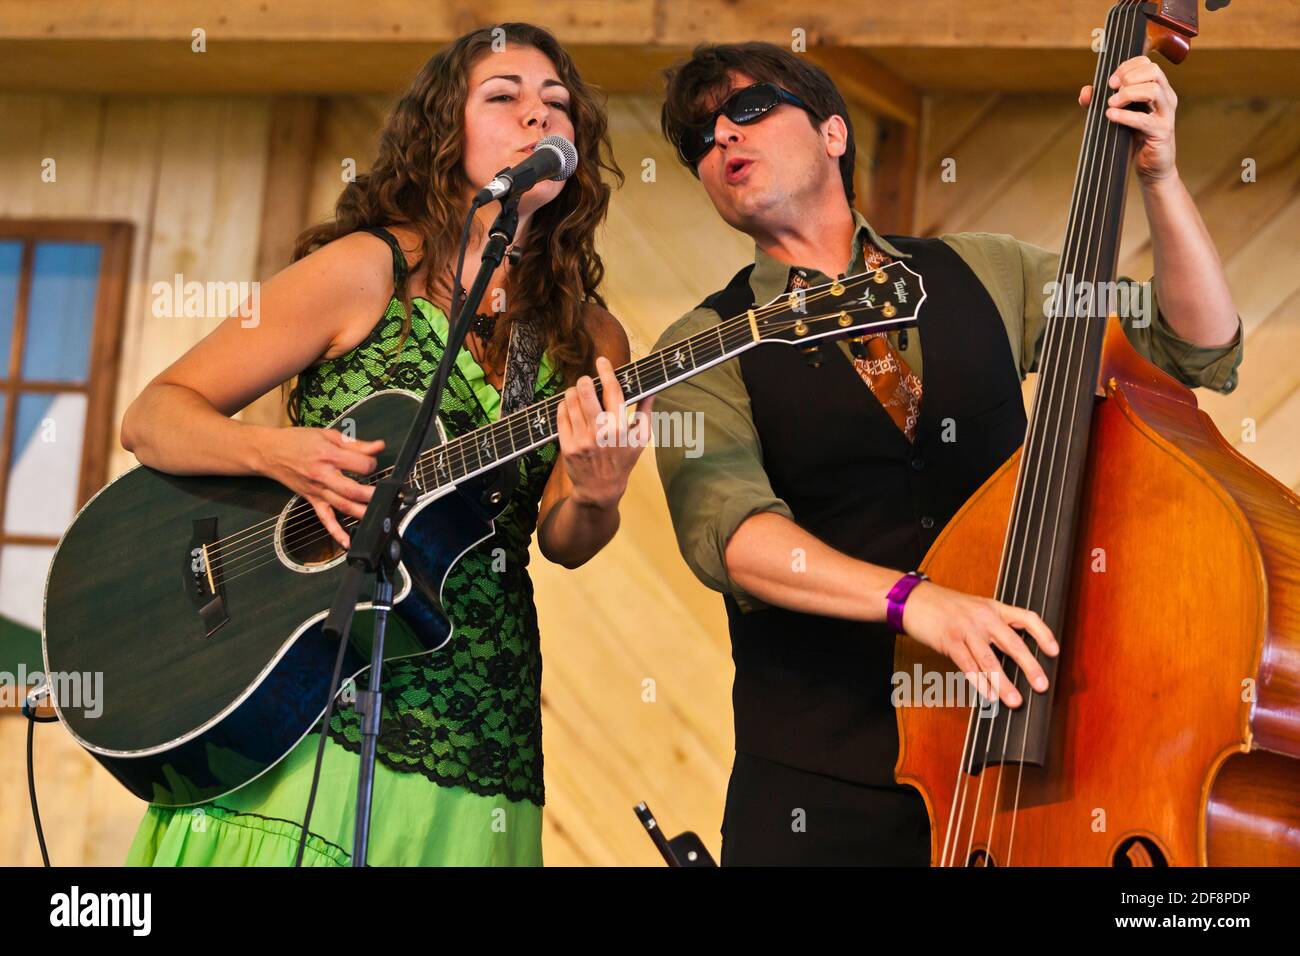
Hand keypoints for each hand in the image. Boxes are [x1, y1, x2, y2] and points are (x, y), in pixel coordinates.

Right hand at [256, 426, 384, 547]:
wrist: (270, 452)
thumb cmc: (298, 441)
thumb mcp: (328, 435)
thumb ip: (356, 444)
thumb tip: (379, 446)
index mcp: (329, 456)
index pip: (360, 465)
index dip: (372, 464)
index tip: (373, 463)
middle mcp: (323, 476)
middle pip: (352, 490)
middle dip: (372, 494)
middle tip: (386, 495)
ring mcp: (318, 491)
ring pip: (342, 506)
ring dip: (362, 513)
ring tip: (378, 516)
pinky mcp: (312, 500)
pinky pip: (325, 519)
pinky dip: (336, 532)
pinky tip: (347, 542)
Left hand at [556, 355, 654, 511]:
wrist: (600, 489)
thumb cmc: (622, 462)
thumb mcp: (640, 440)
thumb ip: (646, 412)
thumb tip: (652, 390)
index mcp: (620, 428)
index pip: (612, 391)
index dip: (607, 372)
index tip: (602, 361)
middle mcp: (600, 433)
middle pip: (586, 392)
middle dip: (585, 381)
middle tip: (586, 381)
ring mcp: (581, 439)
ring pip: (571, 401)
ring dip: (573, 392)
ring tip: (578, 394)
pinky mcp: (567, 446)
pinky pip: (561, 415)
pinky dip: (564, 406)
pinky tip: (570, 407)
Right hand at [898, 580, 1058, 708]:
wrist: (914, 599)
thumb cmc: (943, 606)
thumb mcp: (973, 607)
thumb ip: (992, 623)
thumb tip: (1011, 650)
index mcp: (993, 608)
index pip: (1026, 618)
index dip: (1043, 635)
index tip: (1054, 652)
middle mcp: (983, 617)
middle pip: (1013, 642)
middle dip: (1030, 666)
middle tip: (1042, 685)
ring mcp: (966, 629)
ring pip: (990, 660)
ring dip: (1004, 683)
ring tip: (1015, 701)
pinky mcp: (949, 640)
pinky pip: (967, 665)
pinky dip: (979, 682)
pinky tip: (988, 694)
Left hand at [1080, 54, 1177, 184]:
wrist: (1151, 167)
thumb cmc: (1135, 139)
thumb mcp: (1118, 116)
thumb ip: (1101, 102)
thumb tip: (1085, 92)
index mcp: (1158, 89)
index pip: (1148, 64)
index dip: (1128, 66)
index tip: (1111, 80)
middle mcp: (1165, 98)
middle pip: (1154, 71)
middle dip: (1129, 76)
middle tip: (1111, 89)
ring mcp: (1165, 114)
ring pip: (1153, 90)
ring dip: (1128, 93)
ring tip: (1111, 104)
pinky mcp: (1162, 132)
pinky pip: (1144, 119)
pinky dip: (1125, 115)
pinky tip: (1111, 116)